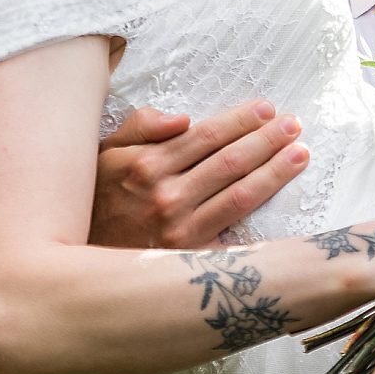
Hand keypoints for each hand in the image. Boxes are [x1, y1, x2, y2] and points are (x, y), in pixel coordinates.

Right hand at [89, 101, 309, 249]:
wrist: (74, 264)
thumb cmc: (95, 202)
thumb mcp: (105, 155)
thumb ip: (140, 127)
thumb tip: (182, 118)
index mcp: (146, 166)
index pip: (206, 136)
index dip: (240, 121)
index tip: (266, 109)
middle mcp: (166, 196)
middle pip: (230, 161)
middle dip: (267, 140)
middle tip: (294, 125)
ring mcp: (181, 230)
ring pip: (240, 194)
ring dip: (275, 172)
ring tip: (300, 153)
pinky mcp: (191, 258)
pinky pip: (234, 234)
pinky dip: (260, 217)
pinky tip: (284, 203)